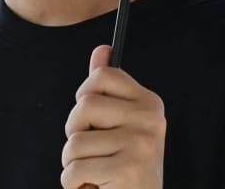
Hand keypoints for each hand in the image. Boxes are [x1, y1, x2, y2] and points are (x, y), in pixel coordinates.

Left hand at [61, 45, 165, 188]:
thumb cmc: (123, 167)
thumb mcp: (118, 124)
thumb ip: (109, 89)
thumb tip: (102, 50)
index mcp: (150, 103)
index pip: (102, 76)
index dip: (86, 97)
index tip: (93, 119)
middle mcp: (151, 119)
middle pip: (84, 105)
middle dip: (75, 133)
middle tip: (92, 152)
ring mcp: (141, 144)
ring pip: (74, 142)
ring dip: (73, 164)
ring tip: (95, 172)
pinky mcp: (128, 170)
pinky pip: (73, 171)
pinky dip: (74, 185)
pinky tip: (96, 186)